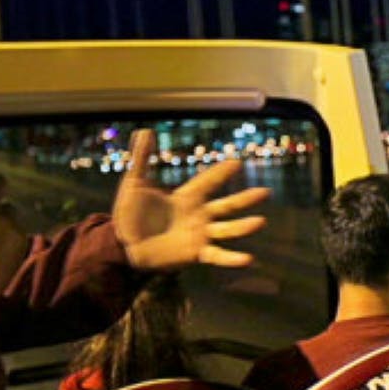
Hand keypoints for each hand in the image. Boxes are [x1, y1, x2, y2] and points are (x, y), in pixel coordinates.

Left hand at [112, 129, 270, 269]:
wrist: (122, 245)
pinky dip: (232, 259)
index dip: (221, 172)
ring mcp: (199, 235)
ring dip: (243, 227)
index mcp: (187, 197)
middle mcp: (198, 215)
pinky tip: (248, 259)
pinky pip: (217, 255)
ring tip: (261, 222)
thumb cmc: (130, 214)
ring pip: (226, 229)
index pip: (208, 182)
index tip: (237, 162)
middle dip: (245, 199)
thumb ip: (142, 158)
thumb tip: (144, 130)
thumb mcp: (134, 183)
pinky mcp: (195, 254)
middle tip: (266, 192)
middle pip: (226, 205)